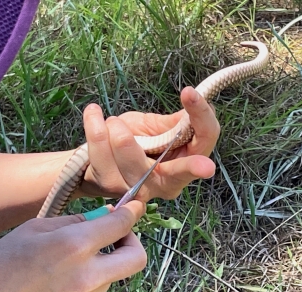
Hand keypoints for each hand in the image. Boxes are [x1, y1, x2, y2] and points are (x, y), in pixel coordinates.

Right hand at [0, 202, 145, 291]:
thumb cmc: (1, 267)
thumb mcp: (34, 229)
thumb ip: (76, 220)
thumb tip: (106, 215)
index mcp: (74, 246)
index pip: (121, 224)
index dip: (133, 212)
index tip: (135, 207)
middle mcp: (88, 275)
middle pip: (137, 258)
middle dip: (133, 241)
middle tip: (117, 236)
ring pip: (115, 275)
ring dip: (106, 263)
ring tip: (72, 262)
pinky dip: (91, 281)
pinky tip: (63, 281)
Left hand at [79, 86, 219, 200]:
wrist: (96, 161)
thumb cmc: (133, 141)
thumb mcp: (156, 128)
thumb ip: (173, 122)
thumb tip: (194, 100)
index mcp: (186, 161)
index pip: (205, 139)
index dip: (201, 116)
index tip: (190, 93)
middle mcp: (168, 182)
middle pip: (182, 172)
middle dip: (193, 168)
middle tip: (207, 168)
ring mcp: (141, 188)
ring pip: (133, 159)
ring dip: (118, 130)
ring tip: (113, 121)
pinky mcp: (112, 187)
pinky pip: (102, 153)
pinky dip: (95, 127)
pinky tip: (94, 114)